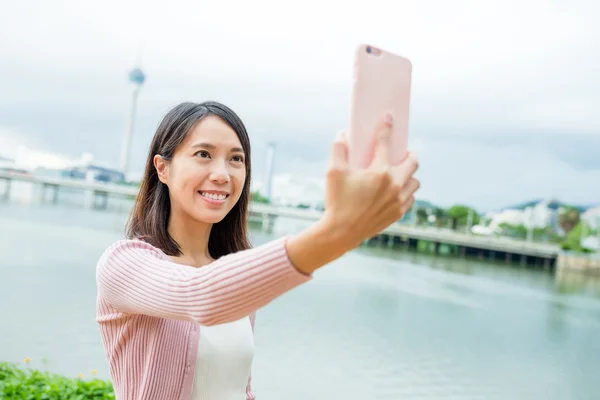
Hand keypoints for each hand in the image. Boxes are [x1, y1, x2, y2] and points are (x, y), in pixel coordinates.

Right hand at [284, 112, 418, 274]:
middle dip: (408, 154)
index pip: (385, 141)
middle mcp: (394, 184)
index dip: (386, 126)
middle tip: (400, 153)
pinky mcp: (398, 213)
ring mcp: (398, 200)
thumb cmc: (336, 201)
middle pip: (413, 161)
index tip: (389, 117)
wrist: (341, 232)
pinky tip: (397, 190)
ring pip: (415, 181)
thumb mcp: (333, 172)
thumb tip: (343, 134)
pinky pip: (410, 198)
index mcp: (379, 171)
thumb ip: (339, 149)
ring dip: (409, 174)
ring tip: (398, 173)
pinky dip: (406, 191)